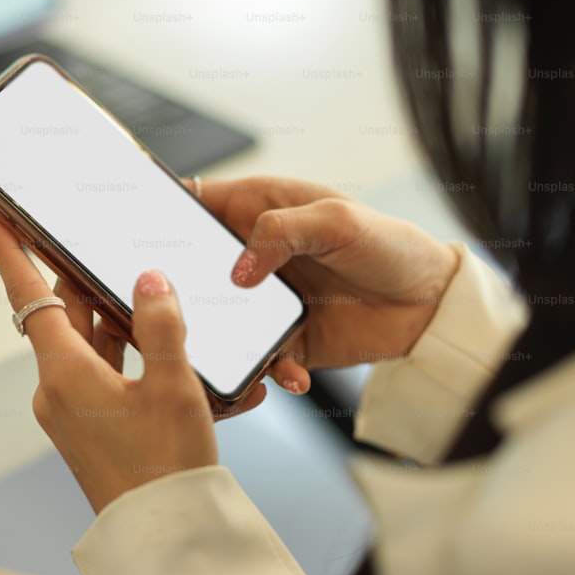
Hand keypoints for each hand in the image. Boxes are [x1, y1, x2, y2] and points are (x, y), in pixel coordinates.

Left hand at [0, 210, 264, 513]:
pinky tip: (166, 350)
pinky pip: (106, 375)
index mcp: (64, 373)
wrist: (164, 537)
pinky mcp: (94, 428)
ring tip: (147, 295)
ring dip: (115, 320)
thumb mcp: (172, 386)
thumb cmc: (164, 467)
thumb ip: (161, 326)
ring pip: (90, 345)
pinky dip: (130, 357)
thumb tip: (149, 281)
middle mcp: (59, 390)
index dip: (10, 253)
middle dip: (82, 282)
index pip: (29, 296)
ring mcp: (74, 411)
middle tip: (96, 246)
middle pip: (64, 317)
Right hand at [190, 176, 460, 393]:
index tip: (142, 228)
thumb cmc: (391, 245)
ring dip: (217, 336)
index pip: (200, 202)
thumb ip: (280, 232)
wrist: (432, 305)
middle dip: (179, 285)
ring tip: (222, 351)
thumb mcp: (337, 220)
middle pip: (196, 267)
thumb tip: (238, 270)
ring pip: (219, 319)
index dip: (168, 210)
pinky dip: (268, 370)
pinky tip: (292, 373)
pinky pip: (260, 358)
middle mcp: (258, 255)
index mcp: (262, 211)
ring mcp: (267, 300)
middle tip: (166, 301)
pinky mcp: (286, 340)